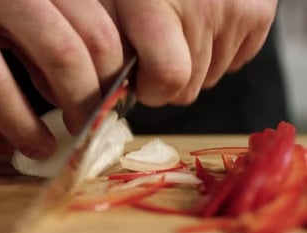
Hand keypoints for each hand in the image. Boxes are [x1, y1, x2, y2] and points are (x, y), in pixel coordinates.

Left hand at [102, 0, 277, 105]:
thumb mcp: (108, 4)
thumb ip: (111, 44)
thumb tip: (116, 87)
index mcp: (155, 3)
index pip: (169, 76)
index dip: (151, 90)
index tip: (140, 82)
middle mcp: (203, 7)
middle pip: (189, 87)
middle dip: (167, 80)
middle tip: (154, 51)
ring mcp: (237, 10)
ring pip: (211, 78)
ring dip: (191, 66)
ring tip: (177, 32)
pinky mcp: (258, 12)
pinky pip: (234, 61)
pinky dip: (216, 53)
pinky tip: (200, 27)